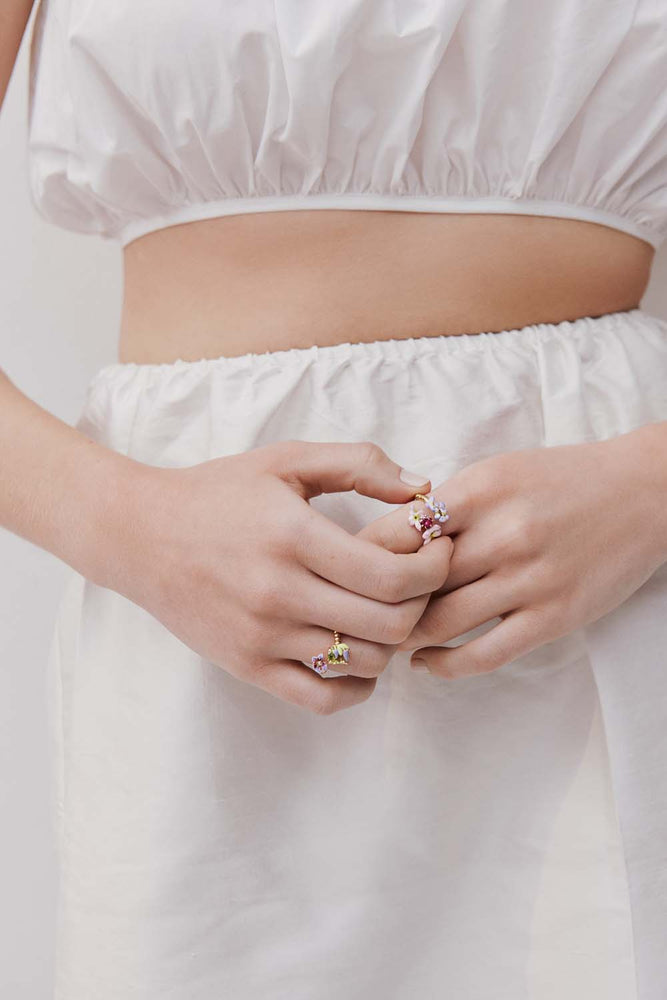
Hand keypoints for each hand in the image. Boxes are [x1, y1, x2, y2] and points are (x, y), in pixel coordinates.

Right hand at [107, 440, 452, 712]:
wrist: (140, 534)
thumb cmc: (219, 492)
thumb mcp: (287, 461)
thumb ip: (359, 464)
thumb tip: (422, 488)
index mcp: (294, 536)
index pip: (393, 577)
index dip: (435, 570)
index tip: (440, 553)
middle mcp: (279, 592)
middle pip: (388, 625)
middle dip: (423, 605)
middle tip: (422, 584)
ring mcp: (261, 636)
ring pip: (362, 663)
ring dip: (393, 643)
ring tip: (388, 613)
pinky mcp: (247, 666)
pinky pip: (321, 698)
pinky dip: (356, 687)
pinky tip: (359, 656)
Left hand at [357, 427, 666, 677]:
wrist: (644, 493)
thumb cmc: (561, 480)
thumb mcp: (498, 472)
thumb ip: (447, 504)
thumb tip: (386, 539)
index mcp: (480, 490)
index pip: (399, 531)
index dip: (361, 558)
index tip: (339, 574)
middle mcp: (502, 534)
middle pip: (413, 581)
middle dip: (375, 603)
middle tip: (348, 617)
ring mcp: (529, 579)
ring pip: (442, 622)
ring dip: (404, 637)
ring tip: (383, 641)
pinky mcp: (554, 616)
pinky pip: (486, 654)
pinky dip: (446, 665)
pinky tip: (426, 664)